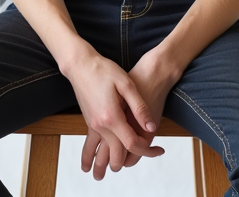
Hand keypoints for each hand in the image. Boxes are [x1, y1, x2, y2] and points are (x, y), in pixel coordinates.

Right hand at [86, 48, 182, 174]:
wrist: (80, 66)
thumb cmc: (104, 71)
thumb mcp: (126, 85)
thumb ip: (139, 108)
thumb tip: (151, 127)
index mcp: (112, 117)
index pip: (132, 144)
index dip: (147, 150)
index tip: (158, 148)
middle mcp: (100, 126)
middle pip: (117, 155)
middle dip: (131, 160)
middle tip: (149, 154)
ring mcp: (93, 125)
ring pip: (101, 154)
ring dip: (107, 165)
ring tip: (109, 173)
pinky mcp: (90, 122)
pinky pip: (94, 144)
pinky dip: (98, 154)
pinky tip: (97, 159)